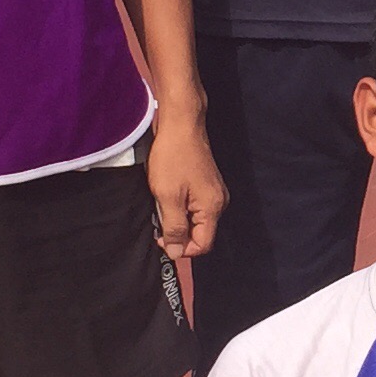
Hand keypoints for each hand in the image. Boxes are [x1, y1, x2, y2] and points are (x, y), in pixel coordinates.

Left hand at [146, 115, 226, 260]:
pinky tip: (166, 193)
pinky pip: (194, 206)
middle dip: (177, 232)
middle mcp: (218, 202)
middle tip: (157, 217)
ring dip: (176, 217)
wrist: (180, 123)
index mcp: (212, 208)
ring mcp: (213, 192)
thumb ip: (174, 227)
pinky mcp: (206, 183)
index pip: (202, 245)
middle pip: (200, 233)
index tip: (160, 237)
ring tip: (161, 201)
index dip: (181, 248)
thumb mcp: (168, 196)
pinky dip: (179, 206)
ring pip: (195, 219)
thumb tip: (176, 253)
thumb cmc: (173, 156)